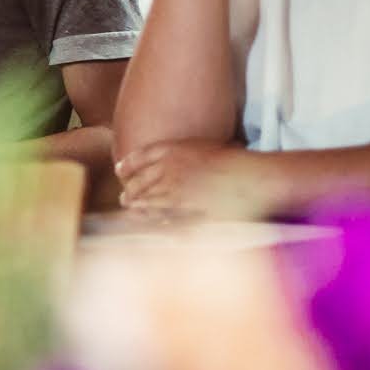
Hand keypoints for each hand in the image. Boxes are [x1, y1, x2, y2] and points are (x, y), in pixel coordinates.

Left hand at [115, 140, 278, 217]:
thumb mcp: (200, 147)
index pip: (139, 157)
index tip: (120, 170)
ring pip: (145, 200)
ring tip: (132, 210)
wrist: (248, 177)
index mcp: (171, 150)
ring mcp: (174, 189)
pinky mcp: (181, 208)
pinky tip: (150, 222)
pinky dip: (153, 219)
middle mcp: (167, 168)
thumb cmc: (232, 162)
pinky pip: (160, 216)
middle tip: (124, 197)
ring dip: (137, 206)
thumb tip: (167, 160)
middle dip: (130, 191)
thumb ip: (180, 154)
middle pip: (138, 182)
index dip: (127, 165)